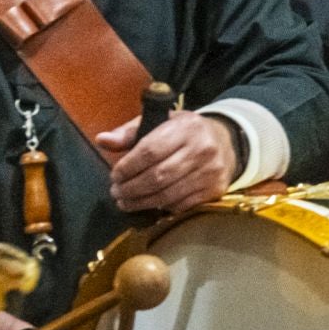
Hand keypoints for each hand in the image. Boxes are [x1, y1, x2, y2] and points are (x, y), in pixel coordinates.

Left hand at [98, 110, 236, 213]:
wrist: (227, 143)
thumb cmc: (184, 132)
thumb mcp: (161, 122)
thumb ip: (130, 132)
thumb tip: (102, 140)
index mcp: (186, 127)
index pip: (150, 150)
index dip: (128, 167)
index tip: (114, 175)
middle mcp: (202, 148)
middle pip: (158, 176)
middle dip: (131, 188)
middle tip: (116, 192)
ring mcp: (211, 171)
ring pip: (168, 194)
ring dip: (141, 202)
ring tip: (126, 202)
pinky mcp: (215, 189)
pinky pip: (182, 205)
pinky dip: (162, 207)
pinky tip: (150, 204)